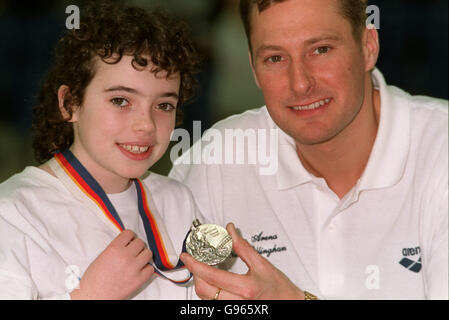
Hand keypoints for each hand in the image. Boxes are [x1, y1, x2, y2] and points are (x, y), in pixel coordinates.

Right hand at [70, 230, 153, 299]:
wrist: (93, 296)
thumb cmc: (93, 280)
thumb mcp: (101, 257)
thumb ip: (115, 248)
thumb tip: (126, 244)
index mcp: (113, 249)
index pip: (129, 233)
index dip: (130, 237)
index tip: (130, 240)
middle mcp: (125, 257)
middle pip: (140, 242)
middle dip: (137, 246)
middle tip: (133, 252)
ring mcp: (133, 268)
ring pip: (148, 253)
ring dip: (143, 256)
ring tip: (137, 261)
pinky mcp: (138, 280)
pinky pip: (150, 269)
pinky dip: (146, 269)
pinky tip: (139, 271)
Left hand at [180, 223, 305, 299]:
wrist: (290, 304)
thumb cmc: (280, 288)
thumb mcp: (262, 264)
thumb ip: (242, 247)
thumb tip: (230, 231)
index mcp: (245, 288)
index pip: (211, 276)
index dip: (195, 265)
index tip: (187, 257)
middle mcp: (238, 302)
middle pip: (204, 290)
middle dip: (195, 274)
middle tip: (194, 262)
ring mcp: (235, 309)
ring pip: (206, 299)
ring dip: (201, 283)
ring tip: (204, 271)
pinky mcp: (233, 312)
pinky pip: (213, 304)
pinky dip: (209, 292)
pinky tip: (212, 283)